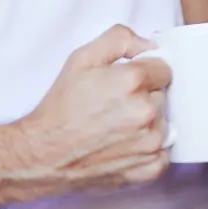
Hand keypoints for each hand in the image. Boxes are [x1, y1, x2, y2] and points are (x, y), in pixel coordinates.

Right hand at [17, 25, 172, 192]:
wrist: (44, 154)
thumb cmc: (61, 107)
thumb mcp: (83, 57)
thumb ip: (120, 39)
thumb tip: (148, 45)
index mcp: (133, 81)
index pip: (163, 68)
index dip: (145, 72)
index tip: (128, 82)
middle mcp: (145, 112)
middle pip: (162, 95)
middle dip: (145, 96)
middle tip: (117, 105)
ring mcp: (149, 144)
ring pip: (163, 123)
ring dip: (148, 123)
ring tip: (118, 127)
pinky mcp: (147, 170)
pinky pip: (163, 153)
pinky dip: (149, 150)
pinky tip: (126, 146)